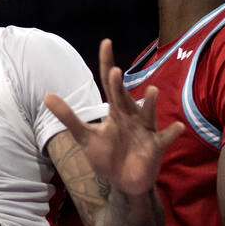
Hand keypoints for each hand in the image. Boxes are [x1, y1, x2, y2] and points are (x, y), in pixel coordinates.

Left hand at [44, 39, 183, 194]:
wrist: (124, 182)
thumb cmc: (107, 155)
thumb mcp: (85, 136)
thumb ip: (68, 117)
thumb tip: (46, 96)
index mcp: (115, 111)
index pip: (110, 83)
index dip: (107, 64)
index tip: (106, 43)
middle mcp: (131, 116)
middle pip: (125, 98)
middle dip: (120, 87)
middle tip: (115, 71)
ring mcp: (145, 130)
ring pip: (148, 113)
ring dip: (151, 103)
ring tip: (152, 91)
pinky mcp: (155, 146)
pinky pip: (165, 138)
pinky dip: (172, 133)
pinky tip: (178, 127)